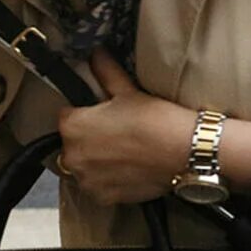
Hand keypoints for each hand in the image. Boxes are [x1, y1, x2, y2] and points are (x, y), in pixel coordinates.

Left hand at [57, 50, 197, 205]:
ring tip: (126, 152)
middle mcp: (72, 156)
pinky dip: (109, 180)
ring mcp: (87, 180)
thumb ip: (104, 71)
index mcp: (73, 127)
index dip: (86, 113)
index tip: (104, 114)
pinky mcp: (103, 197)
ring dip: (97, 161)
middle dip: (90, 138)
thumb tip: (95, 53)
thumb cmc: (155, 120)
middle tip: (119, 133)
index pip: (67, 116)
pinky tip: (129, 168)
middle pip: (74, 143)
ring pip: (85, 166)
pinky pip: (98, 186)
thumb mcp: (127, 90)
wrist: (183, 151)